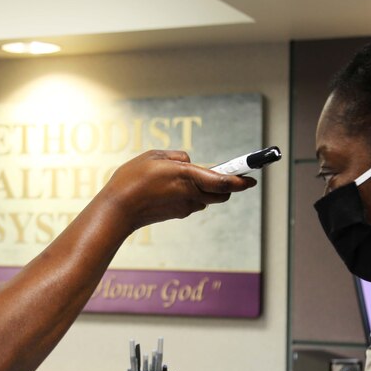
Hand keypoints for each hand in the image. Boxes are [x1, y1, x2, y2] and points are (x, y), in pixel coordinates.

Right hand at [99, 151, 256, 234]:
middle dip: (227, 186)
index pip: (223, 182)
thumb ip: (176, 156)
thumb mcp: (153, 156)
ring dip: (203, 189)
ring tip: (181, 178)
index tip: (252, 179)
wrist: (118, 210)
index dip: (240, 181)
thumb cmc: (132, 179)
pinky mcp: (177, 214)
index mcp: (187, 176)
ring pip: (205, 198)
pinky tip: (168, 188)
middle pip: (221, 194)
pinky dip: (188, 194)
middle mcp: (190, 194)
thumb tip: (189, 163)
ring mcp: (184, 207)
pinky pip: (191, 202)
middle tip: (225, 176)